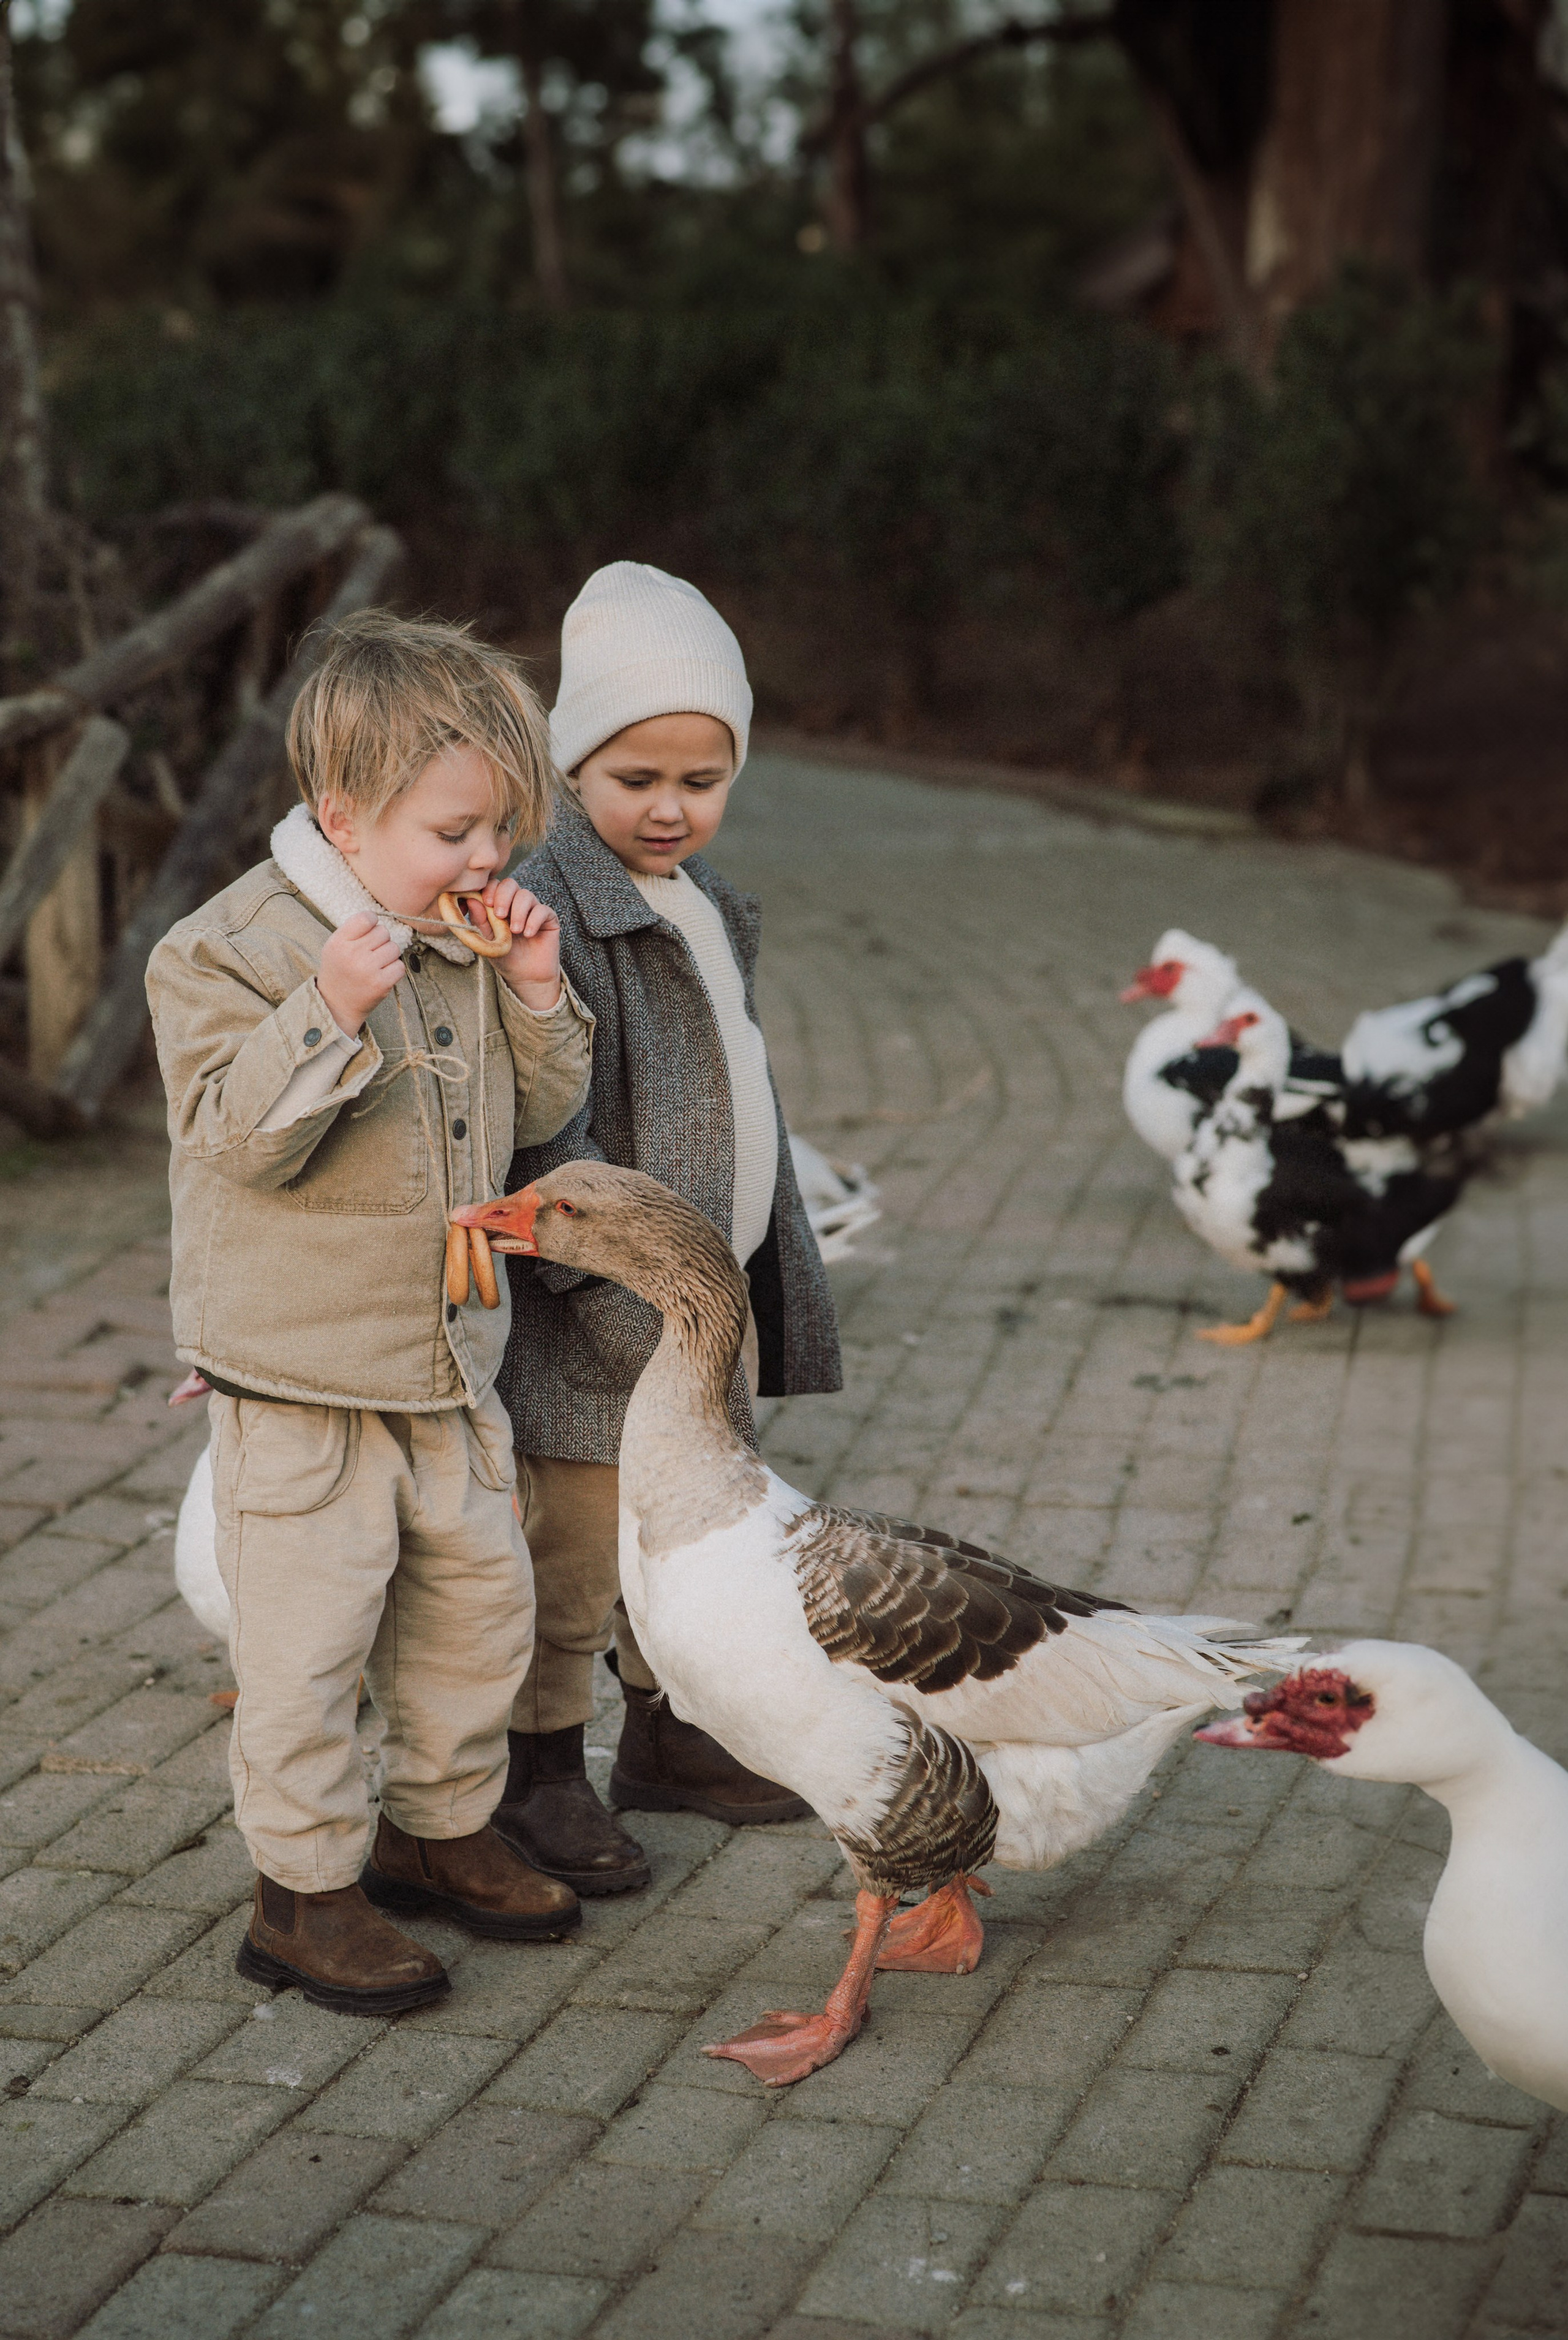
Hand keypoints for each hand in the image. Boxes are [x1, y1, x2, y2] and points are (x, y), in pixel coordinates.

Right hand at [317, 912, 402, 1034]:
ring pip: (394, 948)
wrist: (335, 1005)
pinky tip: (382, 975)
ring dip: (388, 956)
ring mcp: (367, 969)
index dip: (372, 922)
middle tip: (370, 954)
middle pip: (383, 932)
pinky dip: (394, 970)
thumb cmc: (339, 971)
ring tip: (375, 965)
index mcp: (339, 942)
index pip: (366, 918)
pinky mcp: (381, 983)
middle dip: (380, 941)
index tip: (369, 932)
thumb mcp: (335, 946)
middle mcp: (352, 954)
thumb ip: (353, 931)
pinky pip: (400, 966)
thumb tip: (378, 917)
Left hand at [483, 879, 561, 1010]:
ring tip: (515, 931)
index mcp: (499, 904)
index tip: (487, 902)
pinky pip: (543, 910)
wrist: (526, 977)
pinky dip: (534, 921)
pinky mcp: (549, 919)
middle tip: (500, 915)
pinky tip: (528, 934)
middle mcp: (516, 903)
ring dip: (518, 912)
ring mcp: (533, 909)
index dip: (490, 888)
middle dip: (503, 896)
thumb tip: (471, 899)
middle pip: (511, 884)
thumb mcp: (488, 940)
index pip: (495, 885)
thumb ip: (480, 920)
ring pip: (526, 895)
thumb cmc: (505, 957)